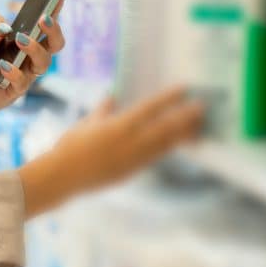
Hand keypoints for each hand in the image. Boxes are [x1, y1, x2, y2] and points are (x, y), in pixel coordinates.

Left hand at [0, 0, 66, 121]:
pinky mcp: (17, 89)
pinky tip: (2, 64)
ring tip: (19, 39)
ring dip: (33, 48)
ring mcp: (28, 73)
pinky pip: (22, 81)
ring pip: (44, 62)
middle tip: (44, 18)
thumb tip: (6, 27)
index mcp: (29, 38)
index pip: (47, 22)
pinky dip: (13, 71)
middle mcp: (33, 55)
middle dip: (54, 30)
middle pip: (56, 43)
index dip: (56, 8)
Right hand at [18, 87, 204, 217]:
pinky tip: (177, 144)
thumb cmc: (70, 147)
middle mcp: (130, 143)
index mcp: (118, 126)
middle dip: (185, 118)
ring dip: (182, 136)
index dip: (168, 98)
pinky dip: (168, 149)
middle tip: (202, 109)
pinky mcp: (132, 172)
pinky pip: (155, 158)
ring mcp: (133, 160)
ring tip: (197, 128)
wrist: (63, 177)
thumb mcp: (86, 123)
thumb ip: (103, 110)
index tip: (184, 88)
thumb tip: (113, 95)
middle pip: (165, 129)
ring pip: (164, 146)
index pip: (149, 108)